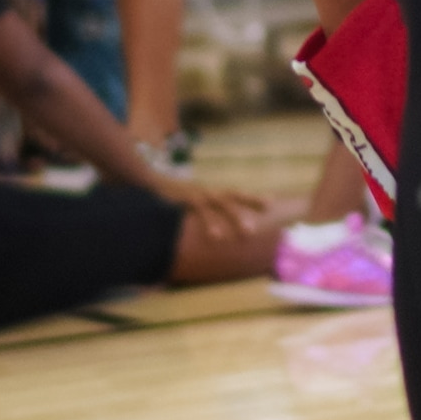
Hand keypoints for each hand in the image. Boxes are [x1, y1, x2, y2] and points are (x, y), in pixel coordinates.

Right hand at [162, 182, 287, 239]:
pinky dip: (210, 222)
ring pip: (222, 203)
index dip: (252, 197)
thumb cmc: (172, 196)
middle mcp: (208, 191)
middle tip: (265, 219)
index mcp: (211, 192)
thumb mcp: (190, 203)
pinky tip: (217, 236)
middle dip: (250, 204)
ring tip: (248, 233)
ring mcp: (198, 192)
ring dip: (236, 217)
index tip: (271, 202)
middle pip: (233, 195)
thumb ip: (203, 211)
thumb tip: (214, 227)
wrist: (149, 182)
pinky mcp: (187, 197)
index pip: (235, 193)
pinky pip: (202, 210)